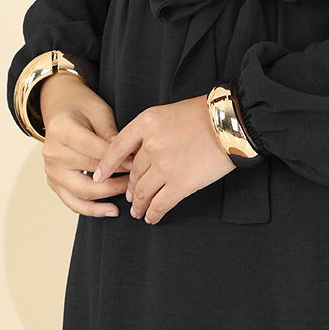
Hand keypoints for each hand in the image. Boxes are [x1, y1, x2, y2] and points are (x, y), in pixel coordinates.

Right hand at [40, 72, 134, 217]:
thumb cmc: (81, 107)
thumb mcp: (99, 111)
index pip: (93, 150)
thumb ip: (111, 133)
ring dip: (108, 196)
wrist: (60, 108)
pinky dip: (92, 209)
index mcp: (61, 129)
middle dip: (116, 178)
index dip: (117, 159)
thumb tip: (127, 156)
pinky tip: (112, 210)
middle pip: (88, 172)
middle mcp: (52, 152)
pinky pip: (72, 202)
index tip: (137, 163)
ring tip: (129, 195)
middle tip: (137, 179)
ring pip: (81, 192)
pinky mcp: (54, 183)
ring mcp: (50, 170)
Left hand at [91, 95, 234, 224]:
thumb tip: (139, 152)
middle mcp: (151, 145)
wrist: (229, 123)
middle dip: (130, 188)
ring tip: (138, 210)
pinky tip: (152, 217)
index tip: (98, 176)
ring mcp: (164, 166)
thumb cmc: (203, 114)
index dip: (106, 165)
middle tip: (130, 196)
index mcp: (147, 123)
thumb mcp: (169, 112)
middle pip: (133, 173)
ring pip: (143, 192)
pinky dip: (153, 213)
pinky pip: (160, 204)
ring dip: (139, 204)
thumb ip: (151, 130)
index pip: (117, 147)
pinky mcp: (180, 184)